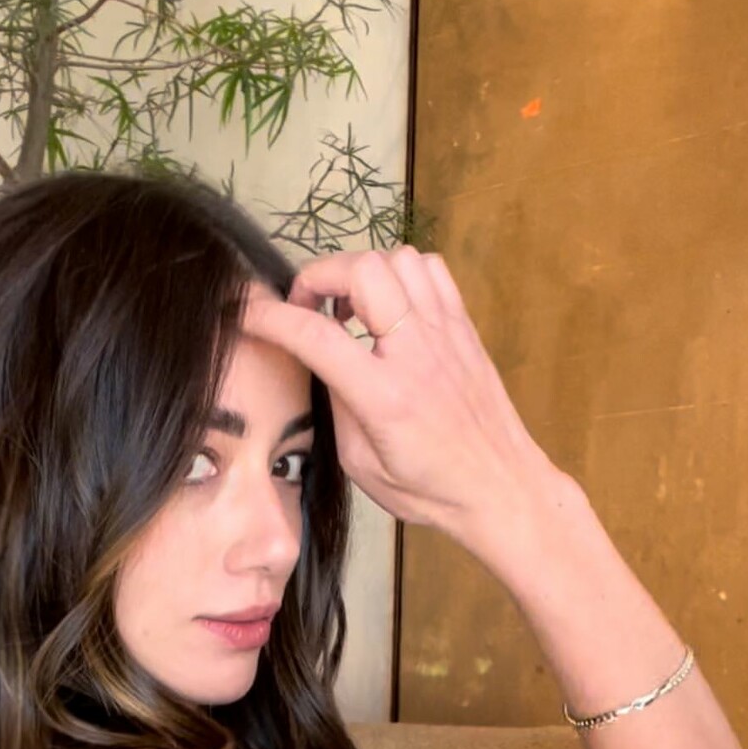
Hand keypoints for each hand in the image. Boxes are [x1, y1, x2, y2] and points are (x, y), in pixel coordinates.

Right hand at [241, 245, 555, 536]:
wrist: (501, 488)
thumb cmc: (430, 490)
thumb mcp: (362, 465)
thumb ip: (338, 406)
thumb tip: (322, 362)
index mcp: (386, 397)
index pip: (316, 337)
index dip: (270, 317)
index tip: (246, 313)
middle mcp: (418, 353)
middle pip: (363, 270)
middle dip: (320, 276)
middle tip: (308, 308)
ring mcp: (446, 333)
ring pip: (398, 258)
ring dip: (362, 273)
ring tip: (349, 309)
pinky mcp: (464, 327)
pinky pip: (431, 270)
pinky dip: (400, 274)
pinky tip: (388, 308)